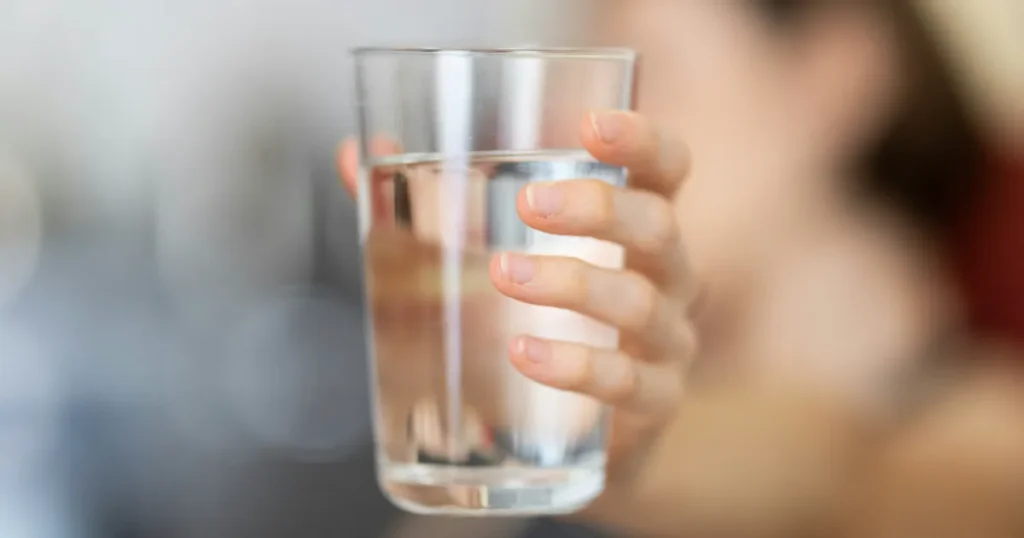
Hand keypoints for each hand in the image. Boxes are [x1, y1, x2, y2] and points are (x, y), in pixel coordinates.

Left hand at [338, 110, 696, 481]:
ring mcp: (667, 342)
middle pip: (658, 227)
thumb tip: (354, 154)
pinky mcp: (653, 402)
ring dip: (571, 283)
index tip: (589, 125)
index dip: (642, 140)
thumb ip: (426, 203)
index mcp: (636, 227)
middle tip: (529, 204)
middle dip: (597, 208)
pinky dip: (574, 365)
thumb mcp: (493, 255)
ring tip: (504, 275)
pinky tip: (524, 352)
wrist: (575, 434)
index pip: (667, 168)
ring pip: (638, 302)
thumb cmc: (539, 320)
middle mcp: (667, 277)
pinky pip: (626, 382)